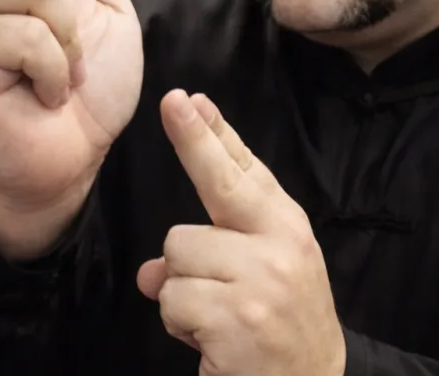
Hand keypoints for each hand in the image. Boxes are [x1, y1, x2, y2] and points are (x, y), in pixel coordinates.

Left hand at [136, 91, 346, 375]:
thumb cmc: (281, 327)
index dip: (213, 133)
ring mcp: (259, 280)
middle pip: (215, 187)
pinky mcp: (235, 317)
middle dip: (192, 142)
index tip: (189, 99)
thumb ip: (212, 254)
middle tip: (173, 101)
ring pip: (176, 255)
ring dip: (180, 291)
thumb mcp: (263, 276)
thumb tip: (151, 275)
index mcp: (287, 228)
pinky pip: (171, 300)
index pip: (245, 171)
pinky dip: (180, 323)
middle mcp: (280, 245)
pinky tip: (213, 340)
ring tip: (216, 316)